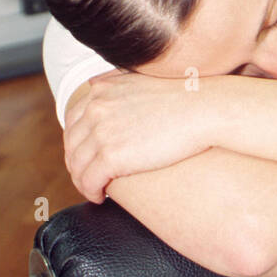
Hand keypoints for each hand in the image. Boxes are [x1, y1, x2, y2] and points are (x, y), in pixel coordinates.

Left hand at [63, 70, 213, 203]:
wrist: (204, 109)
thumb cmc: (184, 98)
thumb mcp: (144, 80)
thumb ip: (118, 84)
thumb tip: (101, 90)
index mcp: (101, 89)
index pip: (73, 119)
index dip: (76, 141)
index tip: (86, 155)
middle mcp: (96, 107)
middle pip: (72, 143)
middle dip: (77, 162)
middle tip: (87, 176)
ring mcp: (101, 131)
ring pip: (77, 165)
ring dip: (82, 180)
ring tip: (94, 189)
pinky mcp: (111, 156)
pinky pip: (88, 181)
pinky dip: (90, 191)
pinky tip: (100, 196)